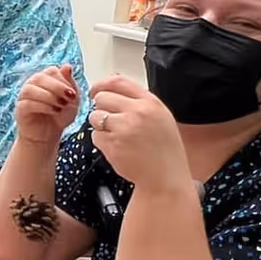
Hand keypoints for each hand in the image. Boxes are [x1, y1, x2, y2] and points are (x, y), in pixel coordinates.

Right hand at [14, 64, 78, 147]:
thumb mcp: (71, 100)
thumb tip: (67, 66)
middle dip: (57, 87)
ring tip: (61, 106)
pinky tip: (54, 111)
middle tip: (69, 98)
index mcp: (45, 80)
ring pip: (30, 89)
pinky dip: (43, 106)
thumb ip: (69, 83)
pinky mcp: (20, 109)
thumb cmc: (59, 117)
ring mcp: (23, 97)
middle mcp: (32, 85)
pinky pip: (27, 103)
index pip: (51, 71)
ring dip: (49, 96)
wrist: (48, 136)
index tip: (73, 94)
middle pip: (39, 77)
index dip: (63, 80)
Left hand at [86, 74, 189, 192]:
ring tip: (117, 136)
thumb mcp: (160, 117)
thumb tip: (112, 88)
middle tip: (110, 121)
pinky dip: (102, 142)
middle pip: (101, 98)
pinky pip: (95, 136)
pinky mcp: (113, 144)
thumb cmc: (164, 150)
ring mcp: (124, 128)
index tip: (95, 90)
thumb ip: (139, 102)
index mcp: (151, 103)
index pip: (118, 82)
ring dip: (100, 126)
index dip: (102, 84)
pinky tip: (118, 149)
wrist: (165, 177)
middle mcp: (137, 112)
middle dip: (101, 108)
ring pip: (95, 116)